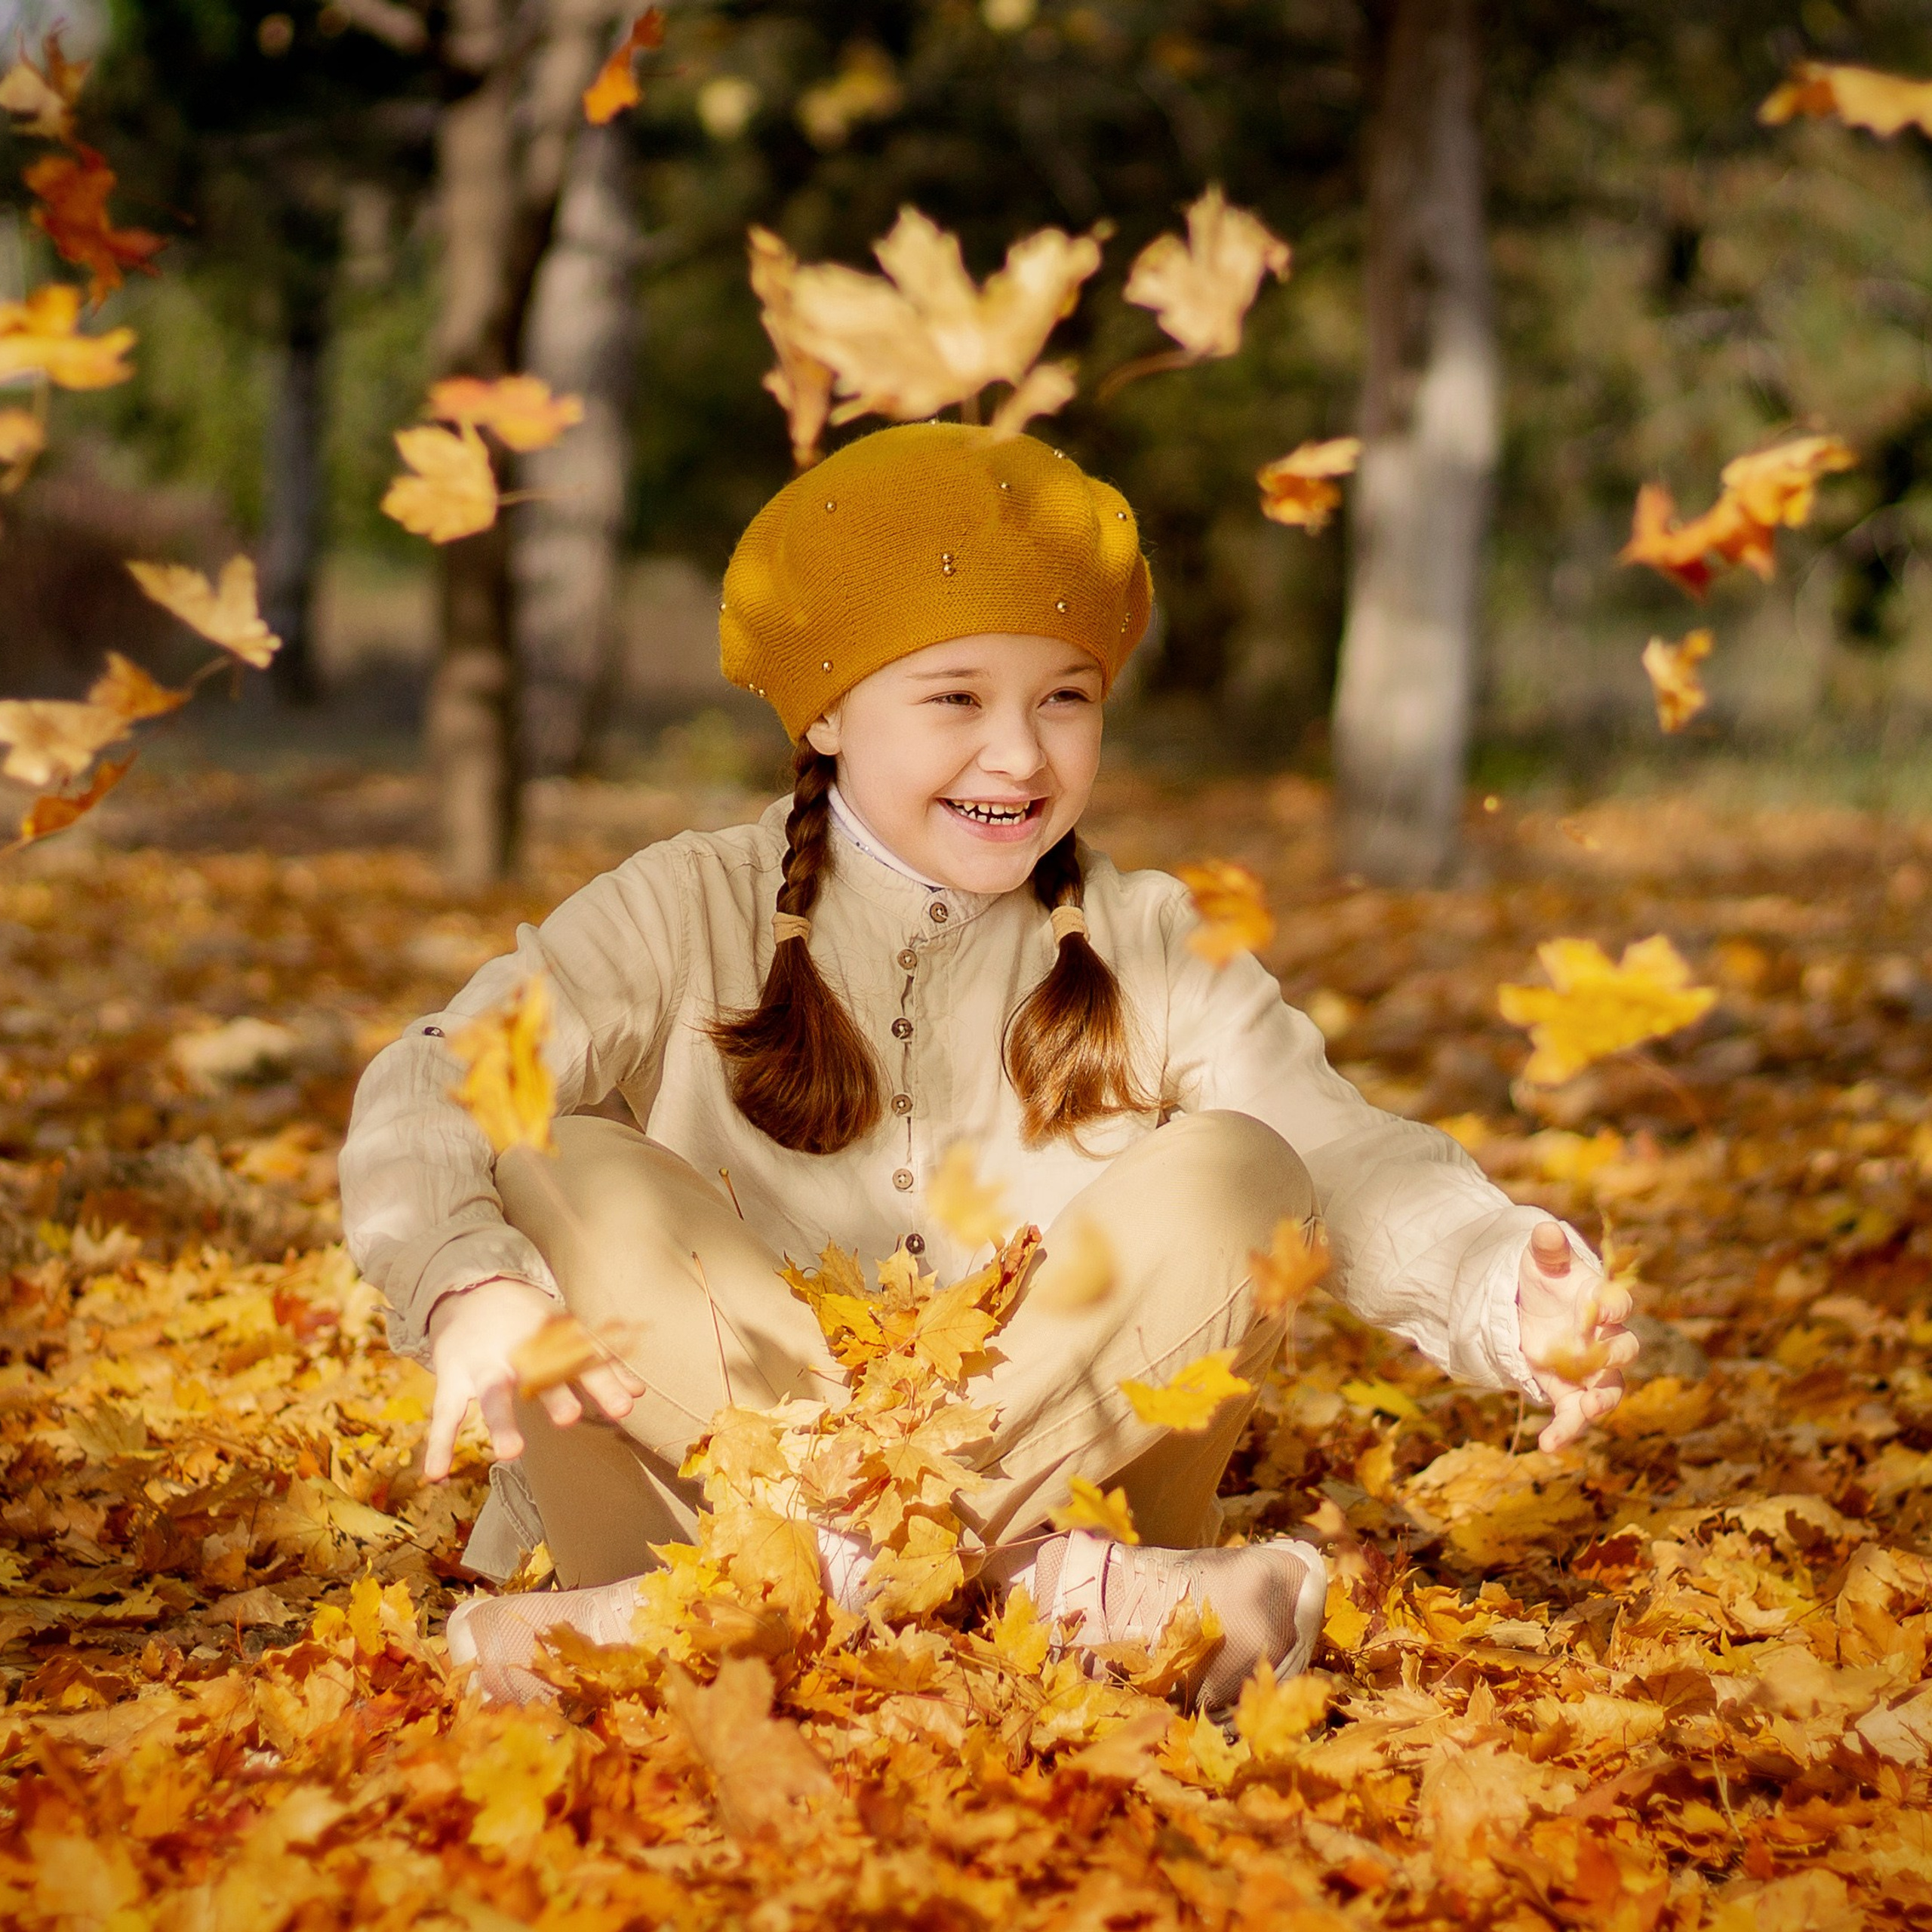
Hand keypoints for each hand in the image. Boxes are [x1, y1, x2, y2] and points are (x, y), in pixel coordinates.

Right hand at [423, 1277, 645, 1481]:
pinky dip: (439, 1443)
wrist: (472, 1287)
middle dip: (554, 1394)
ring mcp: (483, 1364)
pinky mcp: (453, 1376)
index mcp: (553, 1337)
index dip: (605, 1383)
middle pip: (539, 1372)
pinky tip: (435, 1475)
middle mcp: (519, 1350)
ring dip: (502, 1422)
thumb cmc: (529, 1319)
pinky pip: (445, 1413)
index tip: (627, 1407)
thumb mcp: (566, 1334)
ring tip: (512, 1453)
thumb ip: (601, 1366)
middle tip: (571, 1418)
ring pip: (492, 1394)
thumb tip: (639, 1393)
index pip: (583, 1360)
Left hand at [1515, 1221, 1637, 1452]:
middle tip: (1598, 1357)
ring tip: (1587, 1412)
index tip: (1605, 1309)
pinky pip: (1574, 1416)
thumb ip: (1546, 1249)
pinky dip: (1565, 1432)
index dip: (1614, 1307)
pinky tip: (1548, 1446)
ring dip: (1602, 1402)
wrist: (1529, 1310)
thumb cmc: (1544, 1281)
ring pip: (1609, 1390)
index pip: (1618, 1304)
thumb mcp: (1539, 1262)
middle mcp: (1605, 1339)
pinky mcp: (1570, 1393)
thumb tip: (1545, 1229)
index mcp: (1601, 1302)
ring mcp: (1591, 1370)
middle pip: (1624, 1350)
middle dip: (1615, 1355)